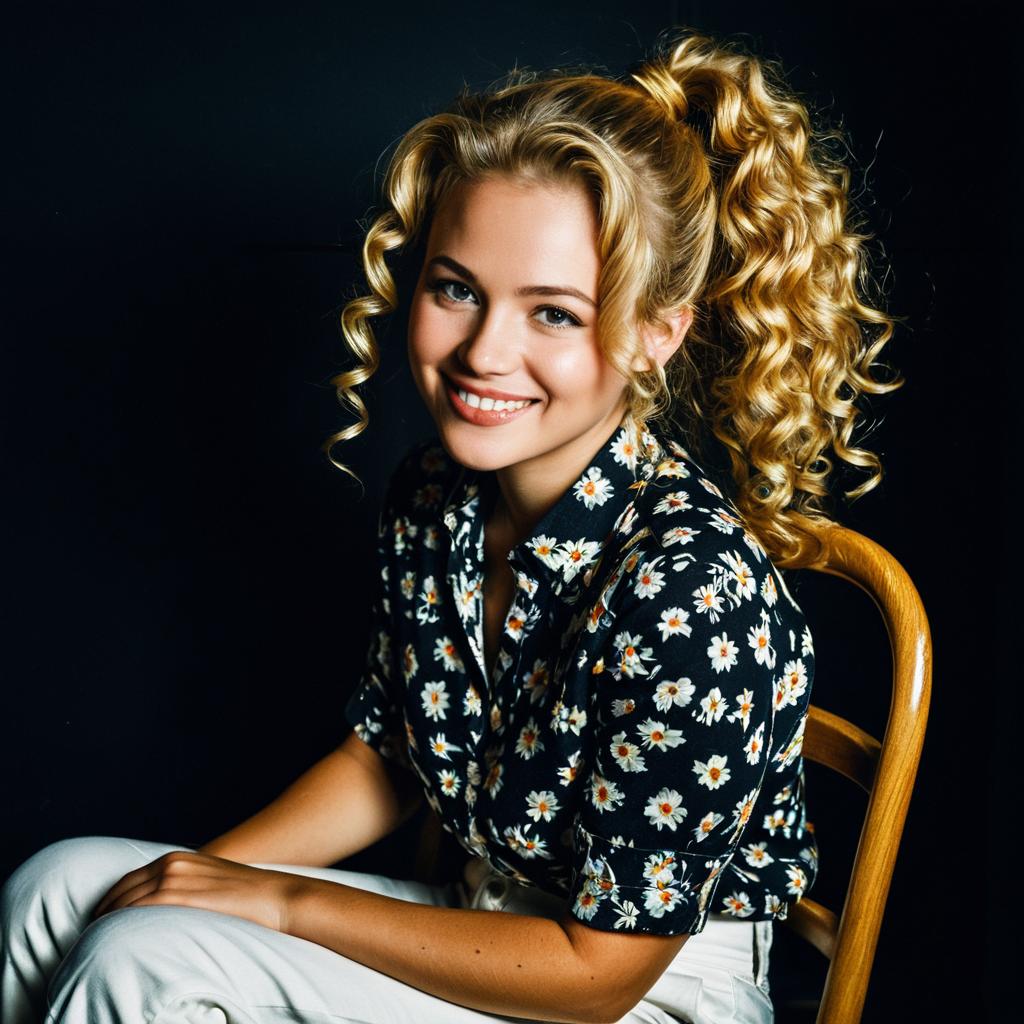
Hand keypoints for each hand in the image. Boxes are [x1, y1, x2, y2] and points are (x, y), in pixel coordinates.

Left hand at [91, 850, 304, 933]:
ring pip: (126, 901)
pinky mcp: (182, 896)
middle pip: (121, 890)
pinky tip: (118, 936)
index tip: (99, 920)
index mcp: (176, 859)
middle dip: (102, 912)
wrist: (275, 896)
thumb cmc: (246, 896)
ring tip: (98, 941)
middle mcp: (171, 864)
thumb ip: (185, 887)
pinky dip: (124, 921)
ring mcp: (176, 879)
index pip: (127, 881)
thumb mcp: (209, 882)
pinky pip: (142, 909)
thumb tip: (165, 910)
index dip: (108, 901)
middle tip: (91, 935)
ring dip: (108, 920)